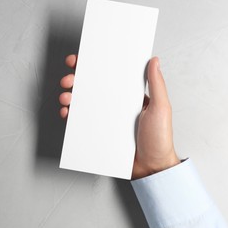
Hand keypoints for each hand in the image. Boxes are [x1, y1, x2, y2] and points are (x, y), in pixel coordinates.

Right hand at [59, 54, 179, 179]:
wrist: (151, 167)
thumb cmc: (159, 139)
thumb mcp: (161, 108)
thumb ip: (157, 84)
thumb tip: (154, 61)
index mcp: (131, 95)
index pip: (111, 75)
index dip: (96, 65)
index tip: (82, 60)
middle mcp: (118, 104)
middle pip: (93, 86)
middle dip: (77, 79)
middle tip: (69, 79)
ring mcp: (108, 118)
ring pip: (85, 102)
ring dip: (71, 96)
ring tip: (66, 97)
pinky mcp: (101, 131)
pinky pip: (83, 122)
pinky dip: (72, 116)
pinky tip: (67, 113)